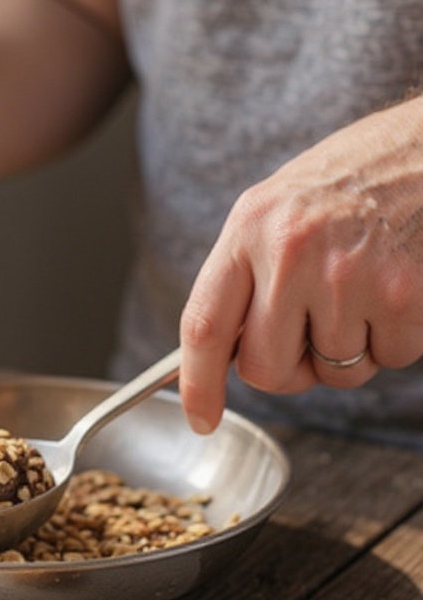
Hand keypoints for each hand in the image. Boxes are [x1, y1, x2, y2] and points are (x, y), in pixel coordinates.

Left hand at [179, 95, 422, 432]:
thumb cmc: (353, 181)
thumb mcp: (275, 210)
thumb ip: (245, 277)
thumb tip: (225, 356)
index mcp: (248, 229)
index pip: (204, 326)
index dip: (198, 383)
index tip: (202, 418)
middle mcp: (289, 253)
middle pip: (266, 368)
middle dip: (289, 369)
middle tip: (311, 335)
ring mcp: (346, 275)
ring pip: (334, 372)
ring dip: (350, 351)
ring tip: (363, 292)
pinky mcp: (402, 293)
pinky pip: (390, 358)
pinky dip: (397, 338)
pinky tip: (398, 289)